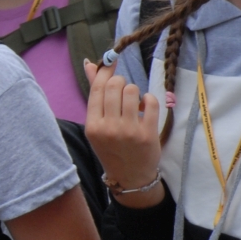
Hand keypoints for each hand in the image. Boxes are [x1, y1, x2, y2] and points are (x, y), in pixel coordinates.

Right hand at [83, 60, 163, 207]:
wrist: (130, 177)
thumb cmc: (112, 148)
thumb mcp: (98, 125)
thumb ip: (96, 95)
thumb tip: (90, 64)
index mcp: (92, 126)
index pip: (98, 88)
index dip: (105, 71)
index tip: (112, 62)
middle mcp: (108, 128)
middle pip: (116, 86)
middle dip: (121, 83)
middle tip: (124, 92)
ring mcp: (128, 131)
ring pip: (132, 90)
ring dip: (134, 92)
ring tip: (133, 103)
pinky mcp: (147, 133)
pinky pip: (150, 102)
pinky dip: (148, 100)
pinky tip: (144, 108)